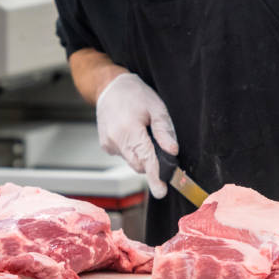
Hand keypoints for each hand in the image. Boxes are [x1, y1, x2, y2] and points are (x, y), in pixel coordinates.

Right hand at [96, 73, 177, 198]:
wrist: (109, 87)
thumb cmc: (135, 94)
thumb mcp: (156, 107)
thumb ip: (164, 131)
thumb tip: (172, 151)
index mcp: (129, 130)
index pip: (146, 159)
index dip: (155, 176)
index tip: (161, 192)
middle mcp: (116, 140)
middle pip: (139, 164)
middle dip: (151, 162)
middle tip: (159, 146)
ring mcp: (109, 144)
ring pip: (132, 161)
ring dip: (142, 154)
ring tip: (143, 132)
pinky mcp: (106, 145)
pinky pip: (125, 155)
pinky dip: (132, 149)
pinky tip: (132, 132)